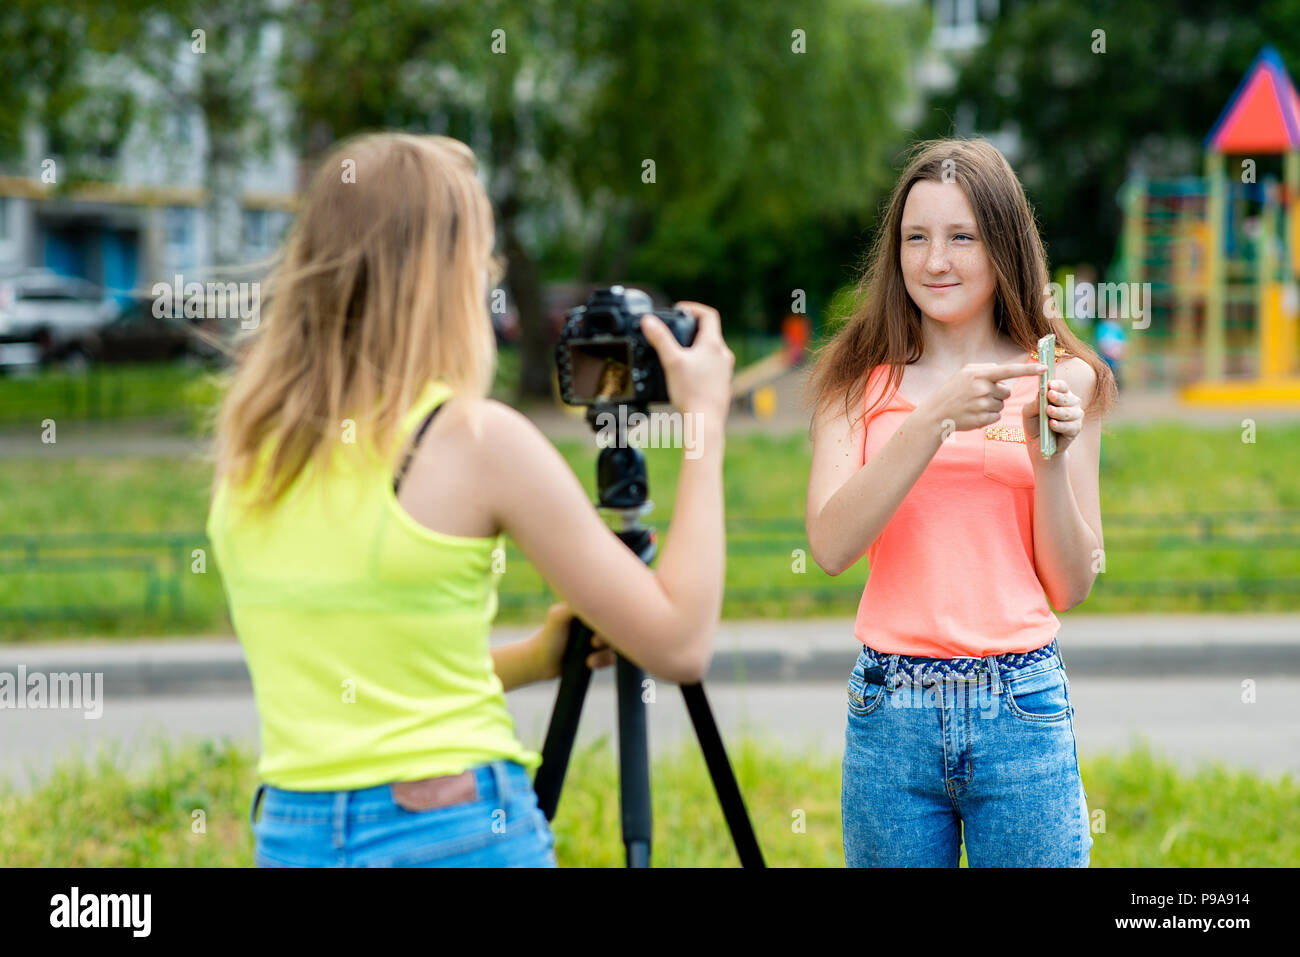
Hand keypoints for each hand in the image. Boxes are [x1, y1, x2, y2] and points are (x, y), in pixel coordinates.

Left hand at [530, 601, 615, 681]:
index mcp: (588, 608)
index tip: (598, 628)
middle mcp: (596, 622)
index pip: (610, 607)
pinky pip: (611, 657)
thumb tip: (596, 596)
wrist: (541, 662)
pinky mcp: (599, 654)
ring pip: (616, 644)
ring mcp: (598, 638)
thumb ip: (574, 606)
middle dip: (608, 637)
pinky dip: (603, 661)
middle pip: (616, 626)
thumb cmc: (549, 636)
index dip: (610, 617)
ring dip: (605, 653)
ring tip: (589, 659)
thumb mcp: (558, 616)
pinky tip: (590, 663)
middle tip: (593, 643)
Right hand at [639, 301, 734, 423]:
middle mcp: (723, 355)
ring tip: (678, 353)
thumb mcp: (671, 361)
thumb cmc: (692, 393)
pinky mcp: (722, 384)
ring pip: (710, 350)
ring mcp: (724, 370)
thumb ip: (660, 339)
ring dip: (695, 347)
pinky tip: (686, 374)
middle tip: (674, 331)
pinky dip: (699, 364)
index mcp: (713, 345)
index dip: (693, 308)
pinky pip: (711, 366)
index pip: (708, 315)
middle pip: (709, 332)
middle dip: (691, 329)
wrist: (705, 422)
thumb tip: (649, 320)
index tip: (679, 310)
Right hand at [917, 361, 1045, 435]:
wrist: (936, 414)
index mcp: (979, 375)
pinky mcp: (983, 419)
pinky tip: (974, 414)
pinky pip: (996, 416)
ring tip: (973, 405)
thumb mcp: (964, 373)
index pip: (1009, 371)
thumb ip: (986, 369)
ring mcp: (982, 405)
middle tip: (979, 396)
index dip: (1029, 369)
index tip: (1045, 368)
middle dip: (997, 393)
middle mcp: (982, 389)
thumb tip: (1005, 374)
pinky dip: (988, 416)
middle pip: (1006, 392)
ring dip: (992, 405)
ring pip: (1001, 405)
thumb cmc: (951, 391)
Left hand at [1022, 377, 1083, 456]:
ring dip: (1058, 411)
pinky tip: (1052, 424)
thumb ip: (1035, 403)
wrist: (1037, 443)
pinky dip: (1060, 425)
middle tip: (1050, 395)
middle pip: (1067, 397)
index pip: (1062, 386)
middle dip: (1058, 397)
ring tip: (1049, 411)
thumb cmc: (1034, 423)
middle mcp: (1071, 403)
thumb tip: (1041, 394)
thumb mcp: (1029, 412)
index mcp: (1061, 395)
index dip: (1057, 385)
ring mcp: (1075, 415)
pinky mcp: (1076, 429)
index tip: (1050, 385)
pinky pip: (1069, 426)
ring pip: (1069, 412)